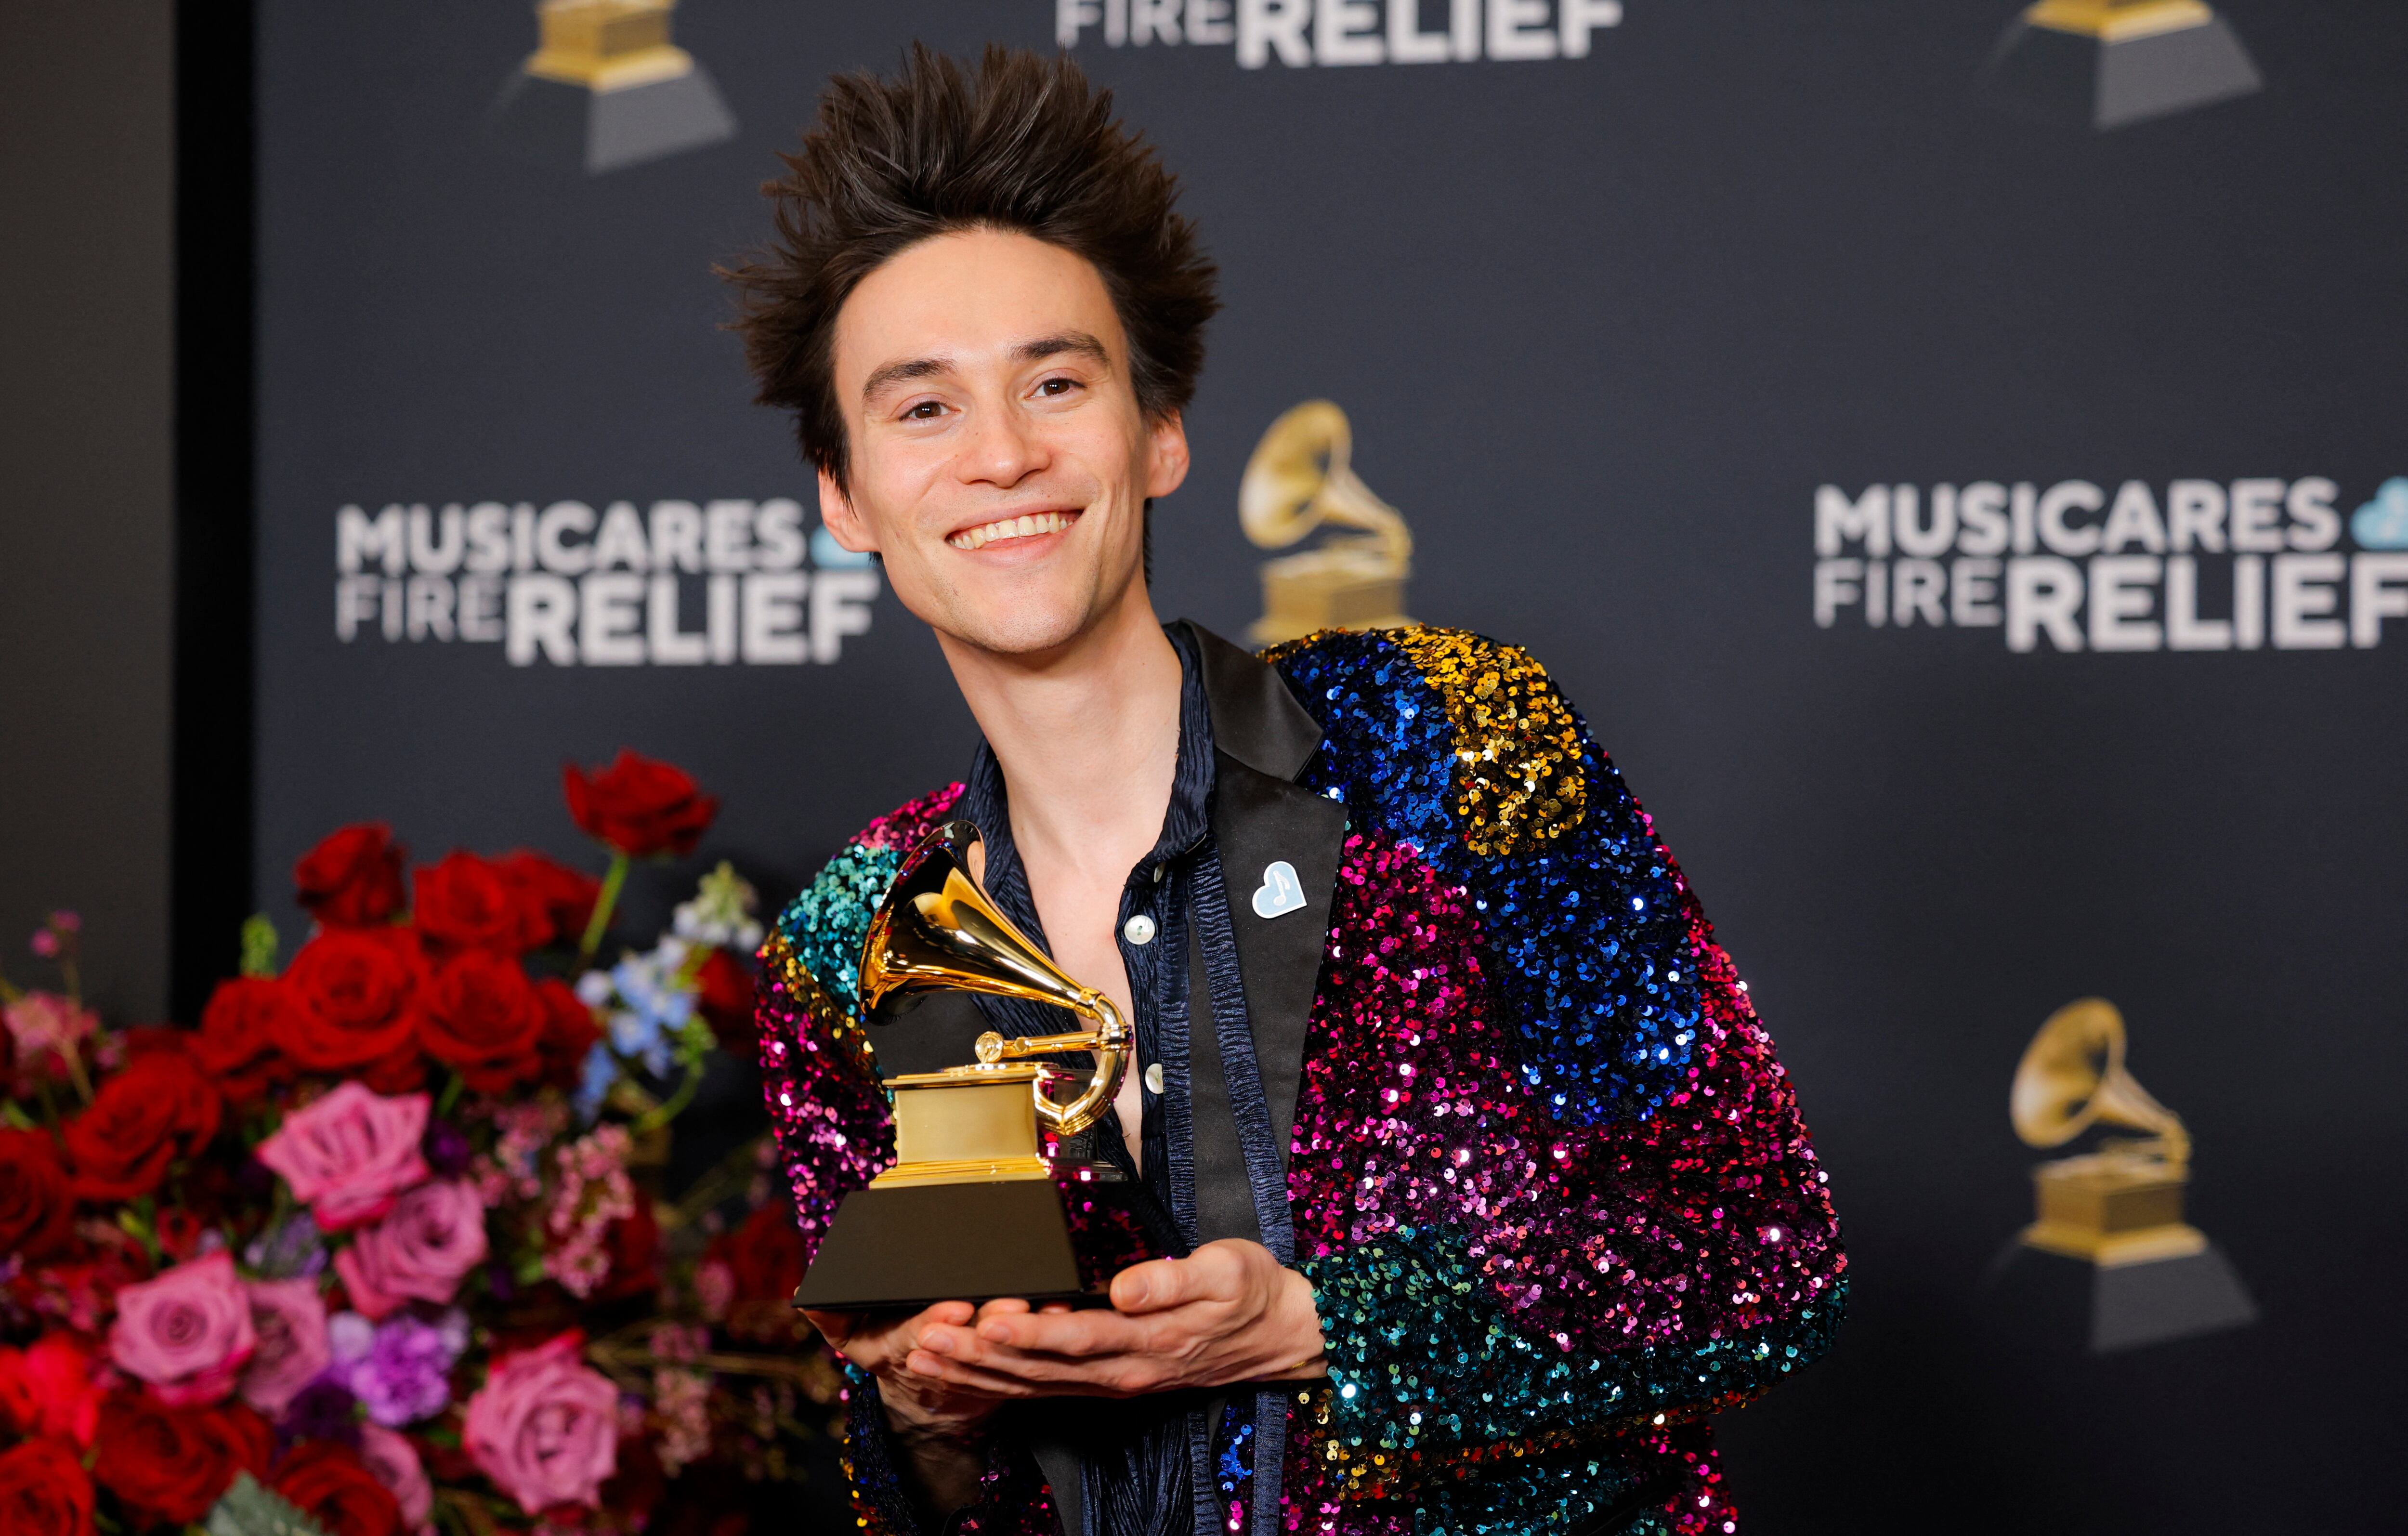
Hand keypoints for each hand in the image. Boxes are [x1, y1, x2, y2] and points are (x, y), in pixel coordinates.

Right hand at [805, 1299, 1034, 1512]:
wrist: (929, 1400)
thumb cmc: (891, 1352)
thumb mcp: (853, 1337)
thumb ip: (831, 1316)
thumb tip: (804, 1296)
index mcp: (902, 1347)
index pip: (917, 1336)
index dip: (935, 1324)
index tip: (954, 1308)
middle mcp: (941, 1359)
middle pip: (967, 1342)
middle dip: (988, 1322)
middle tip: (1012, 1303)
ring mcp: (974, 1364)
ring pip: (1000, 1347)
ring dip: (1023, 1328)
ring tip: (1044, 1305)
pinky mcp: (1004, 1365)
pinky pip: (1025, 1350)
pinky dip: (1044, 1333)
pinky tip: (1061, 1309)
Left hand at [902, 1239, 1326, 1399]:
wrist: (1281, 1333)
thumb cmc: (1251, 1292)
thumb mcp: (1225, 1271)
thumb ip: (1171, 1279)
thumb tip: (1122, 1287)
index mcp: (1147, 1341)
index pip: (1073, 1338)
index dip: (1023, 1333)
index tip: (980, 1321)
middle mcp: (1124, 1370)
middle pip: (1038, 1369)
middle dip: (978, 1358)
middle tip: (927, 1343)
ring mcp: (1116, 1380)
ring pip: (1034, 1385)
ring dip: (978, 1375)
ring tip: (928, 1361)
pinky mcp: (1113, 1379)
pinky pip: (1047, 1388)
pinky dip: (1003, 1383)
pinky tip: (970, 1375)